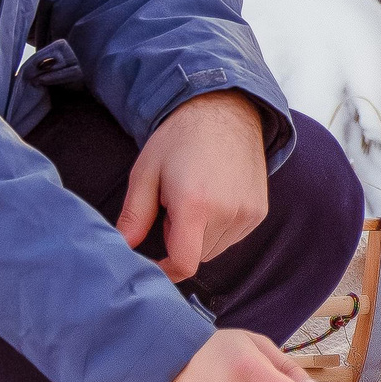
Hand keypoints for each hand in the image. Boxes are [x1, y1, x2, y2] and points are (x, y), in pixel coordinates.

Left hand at [118, 90, 268, 281]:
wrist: (224, 111)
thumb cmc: (179, 139)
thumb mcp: (146, 172)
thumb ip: (134, 215)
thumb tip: (121, 247)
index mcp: (195, 204)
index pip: (184, 263)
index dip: (165, 270)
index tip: (153, 261)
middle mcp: (227, 212)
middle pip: (198, 255)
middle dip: (180, 241)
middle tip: (173, 207)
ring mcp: (247, 213)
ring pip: (215, 248)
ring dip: (200, 236)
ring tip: (196, 199)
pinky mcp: (259, 211)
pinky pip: (233, 237)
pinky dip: (219, 228)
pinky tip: (215, 197)